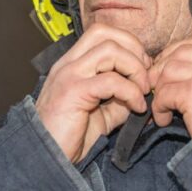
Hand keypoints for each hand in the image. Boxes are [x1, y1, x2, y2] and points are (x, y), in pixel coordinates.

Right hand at [35, 24, 151, 162]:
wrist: (46, 158)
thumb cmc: (69, 137)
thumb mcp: (102, 113)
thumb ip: (120, 98)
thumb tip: (142, 90)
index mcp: (73, 64)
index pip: (101, 33)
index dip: (128, 44)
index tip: (143, 68)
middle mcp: (69, 63)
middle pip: (105, 33)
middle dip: (134, 49)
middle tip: (145, 75)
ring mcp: (69, 75)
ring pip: (110, 50)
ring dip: (134, 68)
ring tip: (141, 91)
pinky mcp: (73, 91)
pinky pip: (111, 80)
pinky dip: (131, 91)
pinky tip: (137, 107)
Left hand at [148, 35, 191, 137]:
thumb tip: (178, 66)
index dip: (178, 52)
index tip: (167, 67)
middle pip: (181, 52)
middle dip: (163, 69)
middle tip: (156, 88)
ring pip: (169, 70)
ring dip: (161, 91)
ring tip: (164, 109)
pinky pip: (165, 92)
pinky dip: (159, 107)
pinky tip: (164, 119)